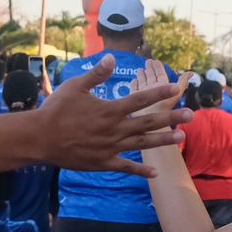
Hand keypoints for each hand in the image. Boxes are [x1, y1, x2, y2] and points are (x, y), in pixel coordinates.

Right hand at [35, 56, 187, 175]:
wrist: (40, 138)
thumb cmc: (56, 110)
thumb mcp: (75, 87)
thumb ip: (96, 74)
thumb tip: (112, 58)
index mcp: (110, 110)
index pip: (140, 99)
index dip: (159, 93)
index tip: (175, 88)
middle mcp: (114, 129)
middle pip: (148, 122)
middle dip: (171, 118)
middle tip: (191, 115)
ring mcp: (110, 148)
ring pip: (142, 144)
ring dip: (163, 140)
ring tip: (181, 137)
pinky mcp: (103, 163)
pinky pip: (125, 167)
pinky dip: (140, 170)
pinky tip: (155, 173)